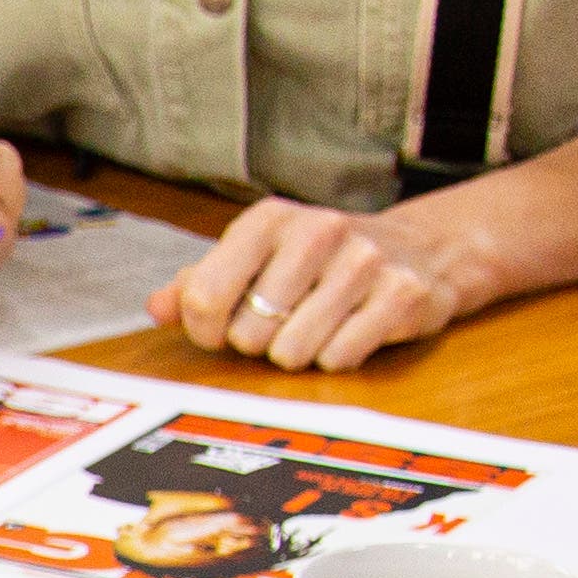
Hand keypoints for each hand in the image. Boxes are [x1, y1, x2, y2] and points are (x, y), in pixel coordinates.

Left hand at [153, 194, 473, 372]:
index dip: (205, 330)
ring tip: (317, 325)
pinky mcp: (402, 293)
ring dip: (298, 354)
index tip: (220, 329)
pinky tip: (350, 330)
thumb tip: (156, 309)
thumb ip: (199, 284)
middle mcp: (318, 231)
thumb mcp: (255, 259)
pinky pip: (339, 358)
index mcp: (269, 220)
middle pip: (247, 333)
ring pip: (292, 352)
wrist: (420, 248)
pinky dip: (338, 358)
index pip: (203, 296)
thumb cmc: (320, 261)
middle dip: (259, 342)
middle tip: (284, 322)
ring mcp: (364, 261)